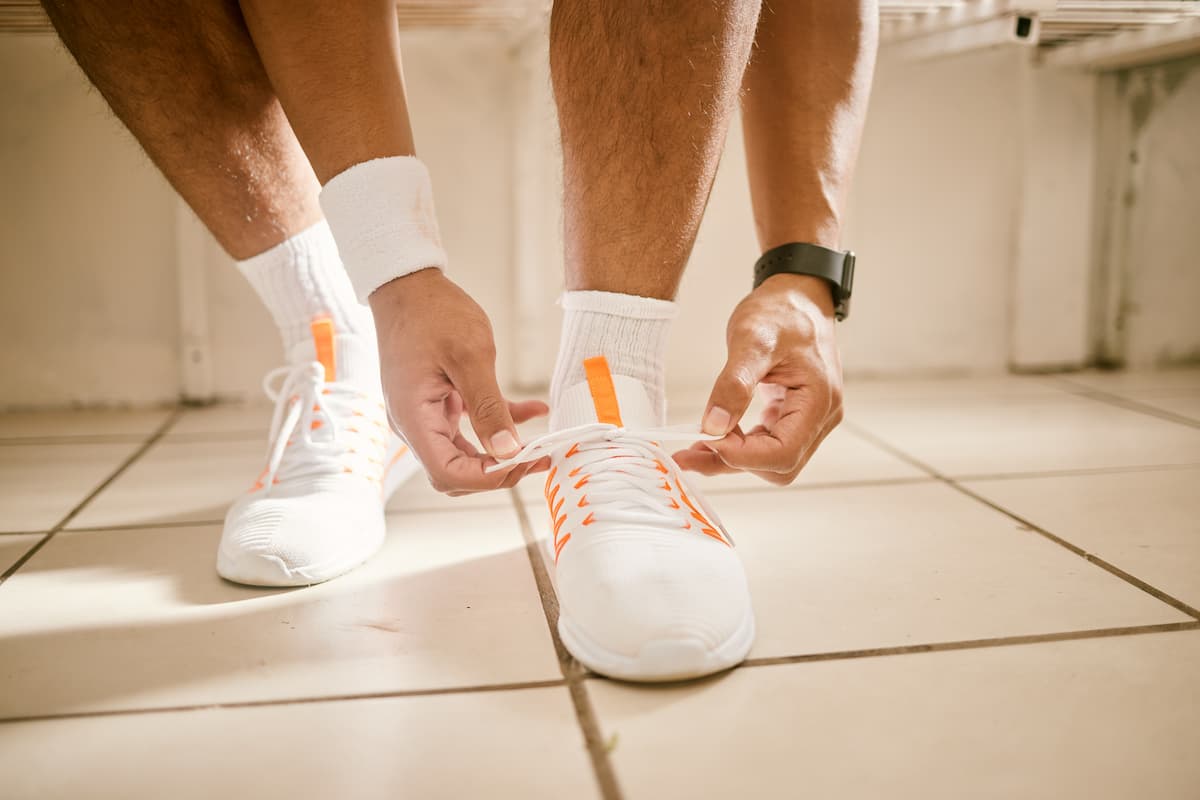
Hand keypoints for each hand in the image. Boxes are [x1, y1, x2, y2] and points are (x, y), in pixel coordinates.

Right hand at [369, 269, 548, 494]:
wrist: (408, 285)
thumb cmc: (432, 313)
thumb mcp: (470, 357)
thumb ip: (488, 407)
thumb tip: (507, 451)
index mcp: (414, 417)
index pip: (448, 473)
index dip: (487, 477)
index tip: (523, 461)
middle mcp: (414, 423)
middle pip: (454, 471)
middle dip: (496, 470)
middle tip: (536, 457)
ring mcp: (423, 414)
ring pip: (463, 453)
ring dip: (499, 452)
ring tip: (539, 445)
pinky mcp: (435, 401)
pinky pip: (468, 425)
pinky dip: (497, 423)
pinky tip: (532, 410)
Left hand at [673, 274, 842, 484]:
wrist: (798, 294)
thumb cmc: (782, 310)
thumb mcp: (752, 339)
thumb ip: (734, 384)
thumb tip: (712, 426)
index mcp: (818, 401)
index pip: (782, 453)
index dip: (741, 456)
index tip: (704, 441)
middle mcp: (821, 417)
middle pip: (778, 466)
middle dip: (733, 463)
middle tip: (689, 453)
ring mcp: (810, 418)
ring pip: (772, 460)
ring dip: (733, 458)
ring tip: (694, 447)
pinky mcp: (794, 415)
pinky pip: (769, 443)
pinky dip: (740, 445)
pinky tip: (714, 436)